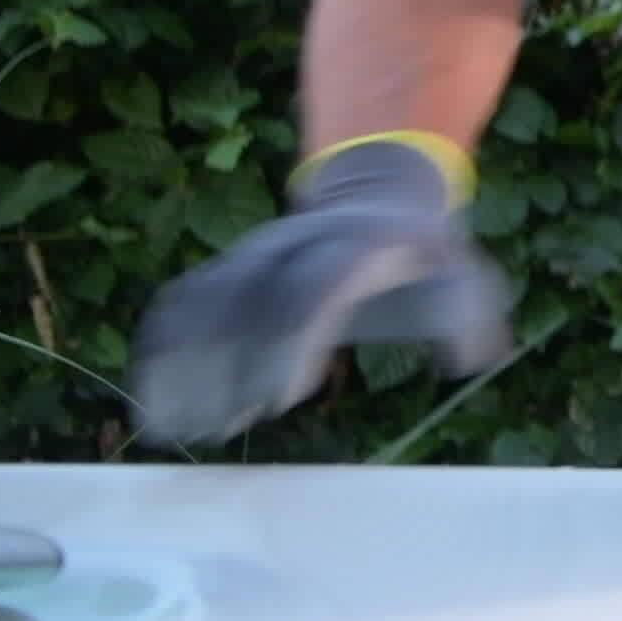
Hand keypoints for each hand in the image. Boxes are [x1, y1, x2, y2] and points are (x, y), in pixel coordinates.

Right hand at [127, 135, 512, 445]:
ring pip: (200, 305)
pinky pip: (180, 304)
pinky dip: (158, 350)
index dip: (290, 344)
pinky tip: (150, 402)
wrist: (379, 189)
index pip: (310, 294)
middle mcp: (292, 248)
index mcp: (354, 249)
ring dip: (179, 367)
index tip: (280, 401)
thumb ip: (470, 318)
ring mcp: (252, 256)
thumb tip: (468, 355)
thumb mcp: (463, 276)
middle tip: (220, 431)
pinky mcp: (226, 271)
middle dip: (224, 371)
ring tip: (170, 430)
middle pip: (243, 305)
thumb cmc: (425, 253)